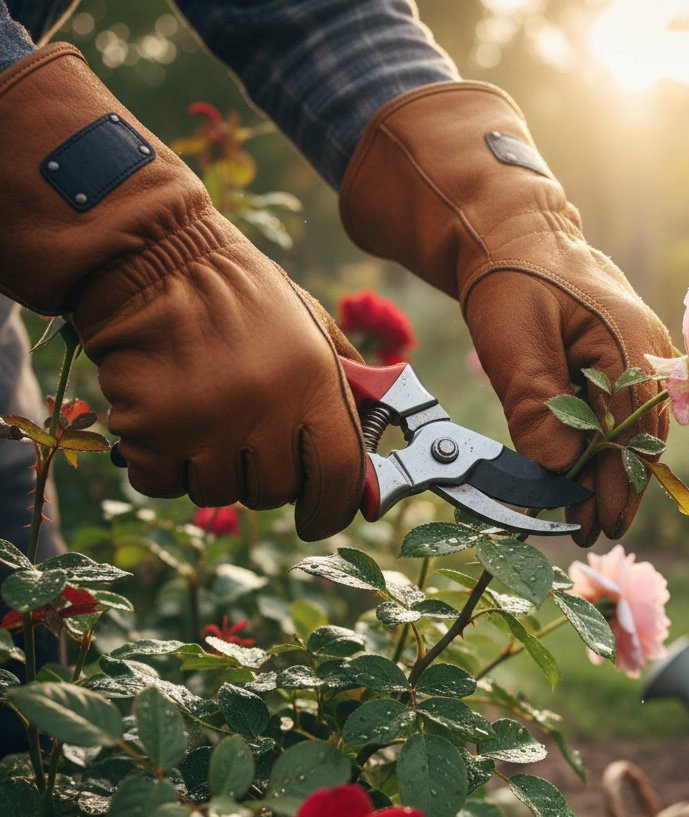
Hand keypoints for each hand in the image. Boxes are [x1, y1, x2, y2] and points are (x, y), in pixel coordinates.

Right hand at [0, 45, 364, 540]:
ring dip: (210, 468)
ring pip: (216, 492)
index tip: (321, 519)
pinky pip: (161, 482)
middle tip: (246, 438)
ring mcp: (203, 424)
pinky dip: (161, 464)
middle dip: (263, 476)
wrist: (152, 257)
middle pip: (272, 491)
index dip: (332, 509)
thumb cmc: (240, 295)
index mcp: (313, 383)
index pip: (338, 476)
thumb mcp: (312, 327)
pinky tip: (165, 421)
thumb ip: (347, 386)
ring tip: (204, 416)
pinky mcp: (148, 430)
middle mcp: (263, 409)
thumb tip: (373, 443)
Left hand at [340, 83, 671, 544]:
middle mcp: (648, 355)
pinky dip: (605, 447)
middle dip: (617, 490)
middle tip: (590, 532)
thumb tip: (559, 470)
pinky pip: (621, 414)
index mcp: (629, 346)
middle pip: (641, 441)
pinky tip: (584, 472)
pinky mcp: (624, 361)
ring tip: (588, 513)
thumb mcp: (515, 343)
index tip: (597, 526)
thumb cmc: (513, 282)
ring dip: (612, 473)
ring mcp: (641, 357)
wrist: (516, 236)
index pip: (632, 436)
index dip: (616, 487)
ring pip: (634, 432)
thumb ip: (538, 408)